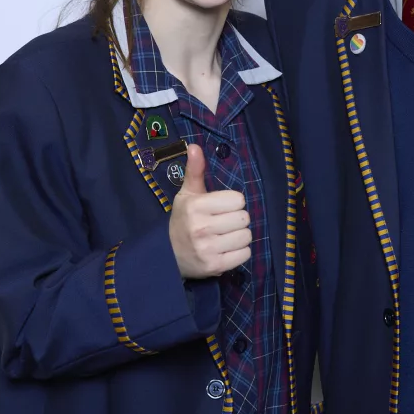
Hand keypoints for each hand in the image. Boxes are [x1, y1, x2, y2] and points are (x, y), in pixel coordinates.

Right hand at [168, 144, 251, 277]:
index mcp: (197, 206)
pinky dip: (240, 252)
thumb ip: (195, 170)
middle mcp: (202, 228)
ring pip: (246, 236)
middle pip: (245, 218)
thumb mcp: (187, 194)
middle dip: (237, 219)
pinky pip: (245, 254)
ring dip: (240, 236)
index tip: (221, 207)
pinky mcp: (215, 267)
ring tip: (225, 236)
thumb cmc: (183, 219)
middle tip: (223, 222)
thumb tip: (194, 146)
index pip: (238, 200)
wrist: (167, 254)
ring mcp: (208, 249)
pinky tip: (226, 249)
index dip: (233, 203)